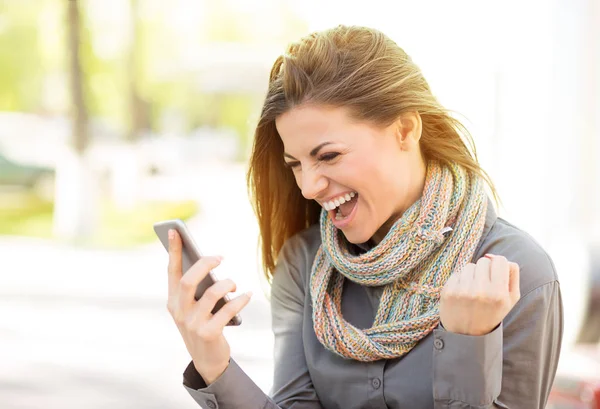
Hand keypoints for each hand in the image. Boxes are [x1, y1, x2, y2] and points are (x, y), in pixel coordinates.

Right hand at [166, 229, 251, 383]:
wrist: (207, 360)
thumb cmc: (202, 325)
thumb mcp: (193, 307)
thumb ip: (196, 288)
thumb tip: (209, 262)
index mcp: (173, 302)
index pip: (172, 272)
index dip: (174, 251)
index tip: (174, 230)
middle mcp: (179, 312)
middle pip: (189, 281)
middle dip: (205, 265)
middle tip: (220, 258)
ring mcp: (193, 324)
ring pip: (211, 294)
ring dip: (227, 284)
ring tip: (234, 284)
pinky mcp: (209, 333)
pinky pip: (228, 310)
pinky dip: (240, 300)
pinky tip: (247, 295)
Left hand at [439, 254, 520, 335]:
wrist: (466, 335)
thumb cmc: (491, 313)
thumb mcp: (510, 299)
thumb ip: (512, 274)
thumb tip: (494, 256)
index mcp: (499, 294)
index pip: (500, 260)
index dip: (498, 264)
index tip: (495, 273)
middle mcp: (480, 292)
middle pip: (484, 261)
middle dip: (485, 270)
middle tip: (484, 285)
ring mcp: (462, 291)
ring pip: (469, 266)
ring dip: (472, 275)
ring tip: (473, 290)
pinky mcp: (448, 291)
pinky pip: (457, 273)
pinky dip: (460, 280)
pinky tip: (463, 293)